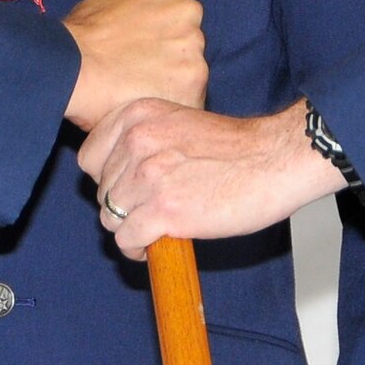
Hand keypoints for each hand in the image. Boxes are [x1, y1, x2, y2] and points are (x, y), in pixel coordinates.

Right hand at [61, 0, 206, 132]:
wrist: (71, 69)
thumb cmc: (79, 38)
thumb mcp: (106, 0)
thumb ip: (135, 4)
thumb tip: (138, 17)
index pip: (175, 8)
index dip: (159, 30)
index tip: (143, 45)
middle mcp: (187, 12)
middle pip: (187, 37)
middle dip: (170, 54)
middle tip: (140, 70)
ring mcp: (194, 48)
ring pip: (191, 69)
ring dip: (172, 81)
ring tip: (139, 91)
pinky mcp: (194, 83)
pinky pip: (190, 98)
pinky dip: (172, 105)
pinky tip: (146, 106)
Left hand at [79, 98, 342, 260]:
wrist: (274, 160)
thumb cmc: (235, 147)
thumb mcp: (178, 123)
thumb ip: (144, 141)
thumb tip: (116, 174)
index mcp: (138, 115)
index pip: (89, 157)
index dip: (107, 179)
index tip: (127, 188)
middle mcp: (137, 141)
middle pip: (101, 191)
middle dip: (122, 206)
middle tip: (149, 212)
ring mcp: (148, 176)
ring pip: (110, 218)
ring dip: (130, 229)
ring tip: (154, 230)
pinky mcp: (164, 210)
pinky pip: (127, 239)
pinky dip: (139, 249)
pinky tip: (158, 244)